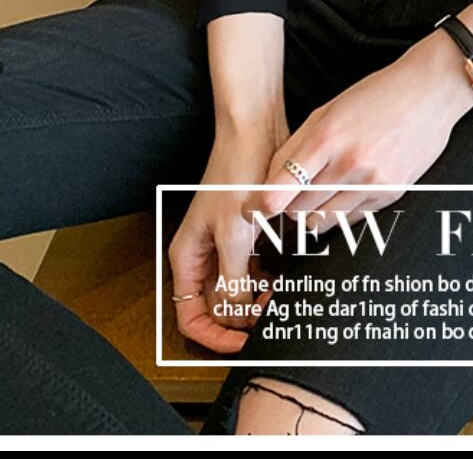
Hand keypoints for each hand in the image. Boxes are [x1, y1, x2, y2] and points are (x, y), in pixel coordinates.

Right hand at [168, 130, 278, 352]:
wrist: (255, 131)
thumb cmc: (236, 171)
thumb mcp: (234, 232)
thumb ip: (232, 279)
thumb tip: (236, 316)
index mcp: (187, 256)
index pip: (191, 316)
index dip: (214, 335)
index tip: (243, 341)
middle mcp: (203, 253)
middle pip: (216, 306)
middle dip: (241, 317)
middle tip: (269, 315)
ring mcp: (225, 243)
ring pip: (238, 289)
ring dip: (257, 299)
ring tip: (280, 296)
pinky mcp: (247, 232)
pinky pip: (254, 268)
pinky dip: (268, 277)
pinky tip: (285, 274)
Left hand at [242, 6, 472, 235]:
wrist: (430, 91)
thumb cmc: (377, 95)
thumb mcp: (327, 110)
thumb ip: (296, 146)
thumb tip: (270, 181)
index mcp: (326, 138)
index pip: (279, 190)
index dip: (260, 206)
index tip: (253, 210)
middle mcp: (348, 164)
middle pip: (298, 210)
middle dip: (287, 207)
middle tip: (289, 197)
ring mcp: (372, 182)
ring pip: (323, 221)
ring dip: (311, 214)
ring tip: (316, 195)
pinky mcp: (391, 194)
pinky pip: (352, 219)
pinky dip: (339, 213)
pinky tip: (343, 193)